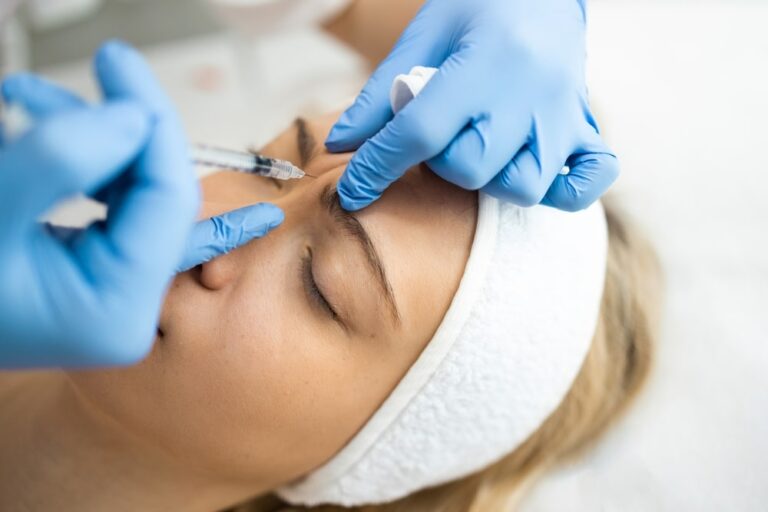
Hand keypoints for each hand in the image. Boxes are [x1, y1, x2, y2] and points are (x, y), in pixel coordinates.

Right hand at [0, 41, 282, 367]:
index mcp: (117, 310)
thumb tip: (131, 118)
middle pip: (155, 191)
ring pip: (133, 189)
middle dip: (118, 123)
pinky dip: (81, 161)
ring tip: (28, 96)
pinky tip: (44, 128)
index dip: (152, 122)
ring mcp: (115, 291)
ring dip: (91, 134)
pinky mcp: (98, 273)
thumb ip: (58, 163)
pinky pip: (111, 201)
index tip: (118, 64)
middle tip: (98, 65)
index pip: (168, 199)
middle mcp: (128, 307)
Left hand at [327, 0, 617, 211]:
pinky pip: (588, 181)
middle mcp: (527, 96)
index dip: (377, 167)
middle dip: (439, 164)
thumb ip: (378, 94)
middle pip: (472, 169)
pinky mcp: (585, 127)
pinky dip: (563, 191)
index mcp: (481, 65)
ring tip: (481, 148)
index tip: (352, 190)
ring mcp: (561, 116)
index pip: (420, 132)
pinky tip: (530, 169)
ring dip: (490, 179)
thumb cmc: (477, 9)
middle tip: (439, 138)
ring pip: (523, 186)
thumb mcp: (423, 36)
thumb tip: (340, 144)